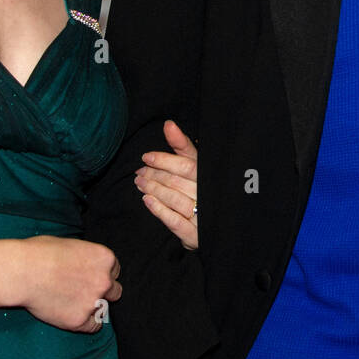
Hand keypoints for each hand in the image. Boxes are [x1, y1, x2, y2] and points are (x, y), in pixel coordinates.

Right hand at [13, 236, 120, 332]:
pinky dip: (85, 323)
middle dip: (102, 292)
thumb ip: (85, 257)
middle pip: (115, 291)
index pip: (114, 271)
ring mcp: (93, 302)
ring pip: (104, 310)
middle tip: (84, 292)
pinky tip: (72, 315)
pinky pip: (93, 326)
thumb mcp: (71, 245)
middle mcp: (104, 280)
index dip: (101, 275)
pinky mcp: (79, 320)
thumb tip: (85, 264)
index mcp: (104, 258)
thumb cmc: (40, 253)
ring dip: (93, 308)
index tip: (89, 278)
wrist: (22, 272)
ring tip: (73, 303)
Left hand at [136, 119, 198, 249]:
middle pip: (178, 181)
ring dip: (154, 190)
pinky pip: (176, 222)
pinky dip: (160, 210)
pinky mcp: (196, 234)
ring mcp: (204, 215)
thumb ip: (182, 145)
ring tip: (140, 183)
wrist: (219, 225)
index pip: (187, 164)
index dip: (165, 160)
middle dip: (155, 175)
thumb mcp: (196, 164)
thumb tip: (168, 124)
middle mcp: (209, 194)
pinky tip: (147, 201)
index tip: (146, 157)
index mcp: (210, 175)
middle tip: (139, 172)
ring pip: (176, 199)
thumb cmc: (202, 189)